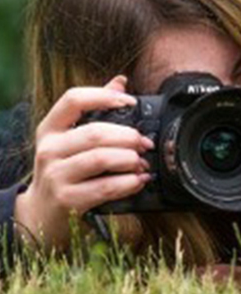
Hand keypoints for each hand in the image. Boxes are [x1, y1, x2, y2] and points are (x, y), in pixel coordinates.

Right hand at [14, 75, 153, 250]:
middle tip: (146, 143)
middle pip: (96, 132)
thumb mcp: (70, 139)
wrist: (41, 211)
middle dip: (128, 136)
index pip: (73, 100)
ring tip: (142, 163)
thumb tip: (120, 81)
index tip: (130, 102)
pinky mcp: (68, 199)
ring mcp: (56, 175)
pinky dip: (129, 183)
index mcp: (50, 129)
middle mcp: (49, 150)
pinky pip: (105, 187)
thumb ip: (94, 110)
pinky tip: (139, 180)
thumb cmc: (64, 169)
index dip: (104, 96)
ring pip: (101, 158)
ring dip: (130, 159)